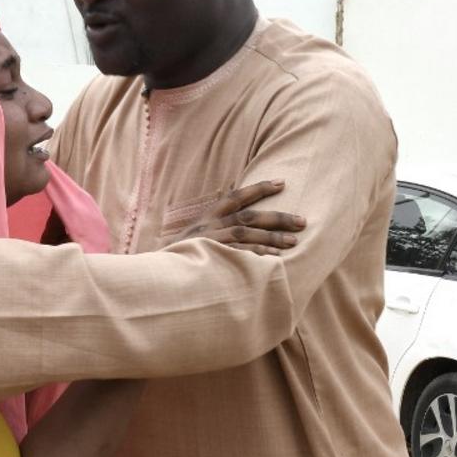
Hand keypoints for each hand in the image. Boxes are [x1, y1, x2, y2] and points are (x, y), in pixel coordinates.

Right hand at [164, 179, 305, 254]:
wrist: (155, 274)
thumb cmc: (177, 258)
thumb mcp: (193, 238)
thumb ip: (213, 230)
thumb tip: (237, 228)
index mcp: (206, 218)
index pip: (236, 197)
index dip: (259, 188)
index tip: (282, 182)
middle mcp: (209, 226)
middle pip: (249, 216)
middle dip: (277, 217)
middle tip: (302, 221)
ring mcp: (210, 242)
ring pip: (247, 234)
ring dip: (273, 237)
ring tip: (294, 241)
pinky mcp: (211, 258)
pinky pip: (240, 255)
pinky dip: (258, 255)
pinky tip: (276, 258)